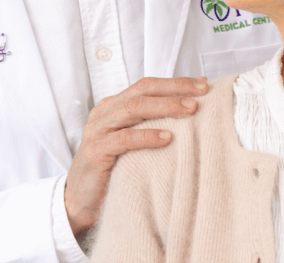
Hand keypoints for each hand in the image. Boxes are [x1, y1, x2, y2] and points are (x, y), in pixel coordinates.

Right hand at [64, 75, 207, 235]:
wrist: (80, 201)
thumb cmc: (112, 169)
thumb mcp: (130, 140)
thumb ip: (148, 124)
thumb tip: (188, 112)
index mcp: (113, 105)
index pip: (147, 85)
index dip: (175, 82)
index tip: (203, 84)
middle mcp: (105, 112)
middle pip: (142, 90)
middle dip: (174, 89)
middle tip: (202, 92)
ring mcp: (98, 130)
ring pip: (134, 109)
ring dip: (165, 107)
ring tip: (190, 110)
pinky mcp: (96, 151)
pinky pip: (124, 139)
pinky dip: (147, 136)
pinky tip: (167, 138)